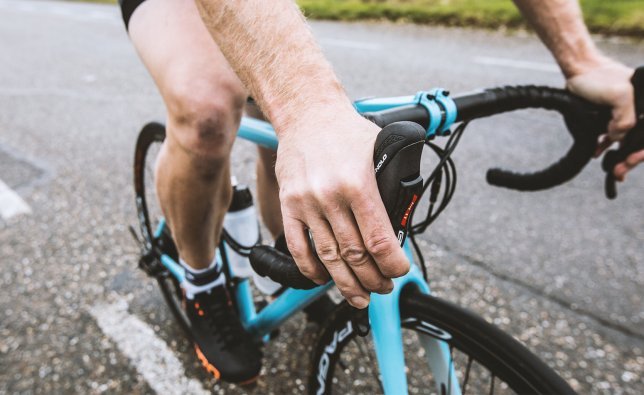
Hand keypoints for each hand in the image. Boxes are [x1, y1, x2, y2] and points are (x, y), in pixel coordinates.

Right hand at [275, 110, 409, 308]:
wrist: (307, 114)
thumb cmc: (347, 132)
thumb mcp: (382, 150)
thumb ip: (393, 185)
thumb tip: (403, 221)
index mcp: (359, 184)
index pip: (379, 241)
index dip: (392, 265)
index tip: (399, 272)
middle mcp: (331, 197)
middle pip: (355, 255)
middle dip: (373, 280)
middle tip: (383, 288)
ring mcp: (307, 203)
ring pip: (328, 257)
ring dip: (346, 283)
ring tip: (359, 296)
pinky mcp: (289, 205)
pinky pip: (298, 247)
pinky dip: (310, 269)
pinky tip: (322, 278)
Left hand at [566, 58, 641, 180]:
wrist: (580, 71)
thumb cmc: (600, 78)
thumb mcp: (619, 96)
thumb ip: (625, 119)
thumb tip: (619, 138)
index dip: (642, 151)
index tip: (631, 161)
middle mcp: (640, 109)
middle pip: (641, 138)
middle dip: (633, 158)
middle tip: (620, 172)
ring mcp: (627, 112)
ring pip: (629, 139)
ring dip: (622, 155)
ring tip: (615, 169)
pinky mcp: (612, 115)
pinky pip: (615, 134)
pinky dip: (608, 145)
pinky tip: (600, 153)